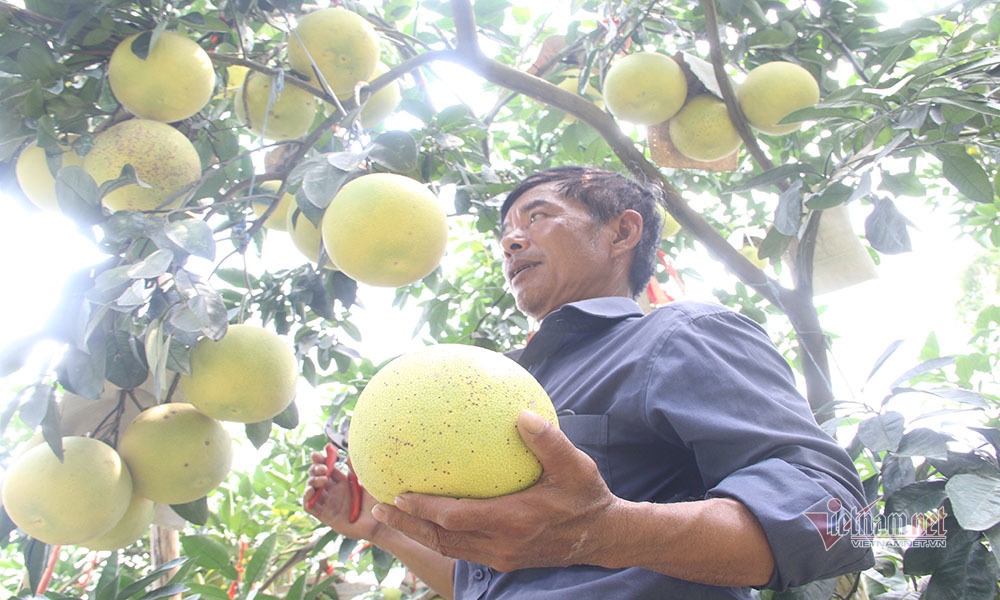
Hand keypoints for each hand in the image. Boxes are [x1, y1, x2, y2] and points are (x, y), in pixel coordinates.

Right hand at [303, 447, 381, 541]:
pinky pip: (310, 507)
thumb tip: (349, 454)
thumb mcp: (367, 482)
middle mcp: (333, 492)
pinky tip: (312, 490)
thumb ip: (356, 470)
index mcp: (342, 482)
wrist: (380, 523)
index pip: (327, 467)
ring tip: (323, 479)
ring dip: (312, 481)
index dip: (321, 459)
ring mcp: (328, 503)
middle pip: (317, 476)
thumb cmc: (376, 503)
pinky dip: (307, 497)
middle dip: (316, 468)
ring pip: (312, 489)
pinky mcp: (325, 516)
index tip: (319, 453)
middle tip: (324, 467)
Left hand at [370, 410, 622, 571]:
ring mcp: (502, 556)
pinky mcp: (504, 560)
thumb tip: (522, 414)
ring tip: (393, 512)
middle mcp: (502, 544)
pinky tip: (430, 519)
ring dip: (419, 532)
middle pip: (442, 539)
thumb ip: (549, 442)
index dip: (424, 509)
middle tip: (379, 505)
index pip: (456, 518)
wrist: (603, 537)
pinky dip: (441, 536)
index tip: (398, 492)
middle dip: (408, 524)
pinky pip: (463, 549)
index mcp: (514, 521)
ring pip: (449, 548)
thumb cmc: (587, 497)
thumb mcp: (575, 466)